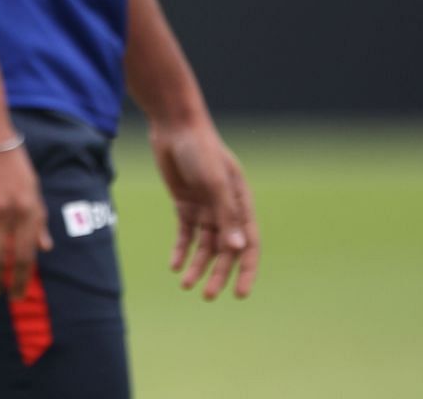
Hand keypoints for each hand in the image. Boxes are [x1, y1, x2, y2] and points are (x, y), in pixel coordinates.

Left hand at [150, 117, 258, 300]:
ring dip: (196, 266)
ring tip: (185, 285)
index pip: (249, 244)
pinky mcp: (184, 203)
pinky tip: (174, 266)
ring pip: (203, 245)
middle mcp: (225, 209)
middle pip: (224, 250)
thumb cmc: (201, 150)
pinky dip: (180, 250)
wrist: (174, 127)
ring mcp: (205, 207)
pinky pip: (185, 233)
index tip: (240, 294)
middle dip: (218, 273)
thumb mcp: (215, 182)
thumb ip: (226, 214)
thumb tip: (236, 248)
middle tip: (209, 296)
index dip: (246, 270)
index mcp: (242, 204)